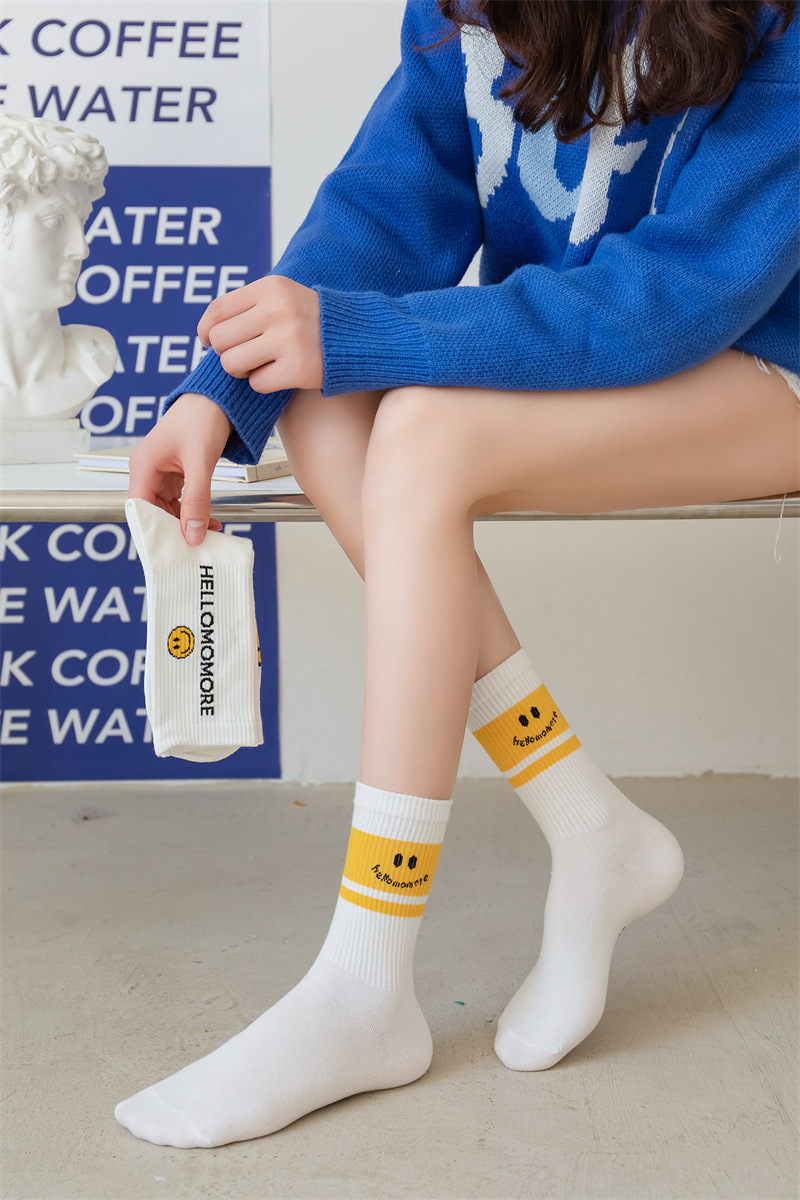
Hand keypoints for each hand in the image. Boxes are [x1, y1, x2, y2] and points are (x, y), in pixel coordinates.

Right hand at [127, 393, 232, 544]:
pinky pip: (179, 501)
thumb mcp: (201, 462)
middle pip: (152, 512)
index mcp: (143, 466)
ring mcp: (161, 474)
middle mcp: (147, 471)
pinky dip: (192, 513)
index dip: (151, 530)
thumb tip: (193, 533)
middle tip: (193, 548)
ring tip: (205, 537)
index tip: (168, 549)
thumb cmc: (202, 418)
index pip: (138, 508)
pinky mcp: (175, 475)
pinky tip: (207, 522)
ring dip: (185, 524)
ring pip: (167, 510)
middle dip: (172, 531)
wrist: (218, 400)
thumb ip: (197, 499)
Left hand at [198, 275, 322, 393]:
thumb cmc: (311, 319)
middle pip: (220, 339)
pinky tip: (279, 373)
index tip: (207, 340)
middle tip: (242, 355)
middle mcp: (278, 310)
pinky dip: (263, 383)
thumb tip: (208, 330)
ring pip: (232, 364)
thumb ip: (248, 306)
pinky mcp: (298, 368)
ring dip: (241, 370)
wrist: (358, 336)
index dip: (206, 330)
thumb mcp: (283, 296)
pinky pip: (256, 383)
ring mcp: (288, 339)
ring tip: (258, 365)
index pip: (218, 310)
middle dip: (225, 352)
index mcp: (271, 288)